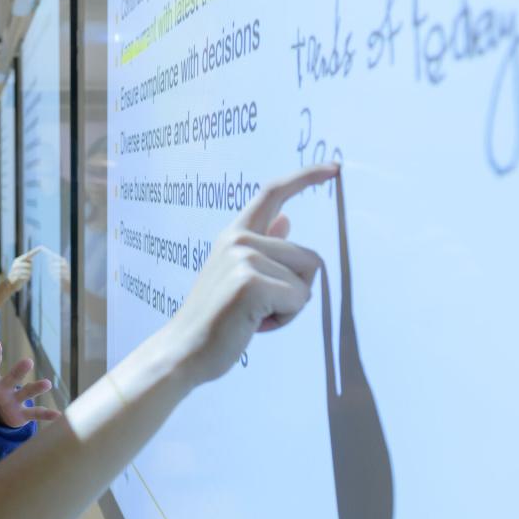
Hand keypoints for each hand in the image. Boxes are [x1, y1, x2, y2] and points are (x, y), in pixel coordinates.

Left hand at [0, 341, 57, 428]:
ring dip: (37, 388)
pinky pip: (35, 414)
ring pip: (27, 393)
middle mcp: (6, 387)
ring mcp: (16, 400)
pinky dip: (46, 415)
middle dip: (19, 370)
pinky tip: (60, 415)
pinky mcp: (22, 415)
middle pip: (13, 377)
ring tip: (47, 383)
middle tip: (27, 360)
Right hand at [5, 247, 42, 288]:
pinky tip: (21, 279)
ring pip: (29, 270)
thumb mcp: (21, 268)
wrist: (9, 284)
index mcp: (18, 260)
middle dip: (30, 269)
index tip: (41, 247)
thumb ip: (26, 263)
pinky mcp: (17, 276)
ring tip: (23, 276)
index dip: (35, 251)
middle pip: (30, 264)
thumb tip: (31, 260)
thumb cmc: (17, 276)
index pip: (28, 254)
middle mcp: (16, 263)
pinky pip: (26, 276)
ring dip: (28, 274)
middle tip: (25, 272)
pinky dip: (26, 278)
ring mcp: (16, 269)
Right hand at [164, 164, 339, 385]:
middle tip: (257, 308)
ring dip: (290, 309)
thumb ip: (263, 246)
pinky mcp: (250, 283)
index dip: (307, 177)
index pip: (274, 192)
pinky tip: (254, 325)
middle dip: (297, 291)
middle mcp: (238, 239)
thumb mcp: (237, 275)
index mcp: (234, 234)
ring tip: (252, 316)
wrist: (184, 351)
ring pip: (306, 282)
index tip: (335, 167)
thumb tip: (287, 219)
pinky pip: (298, 300)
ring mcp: (243, 258)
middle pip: (310, 257)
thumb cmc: (216, 319)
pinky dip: (284, 320)